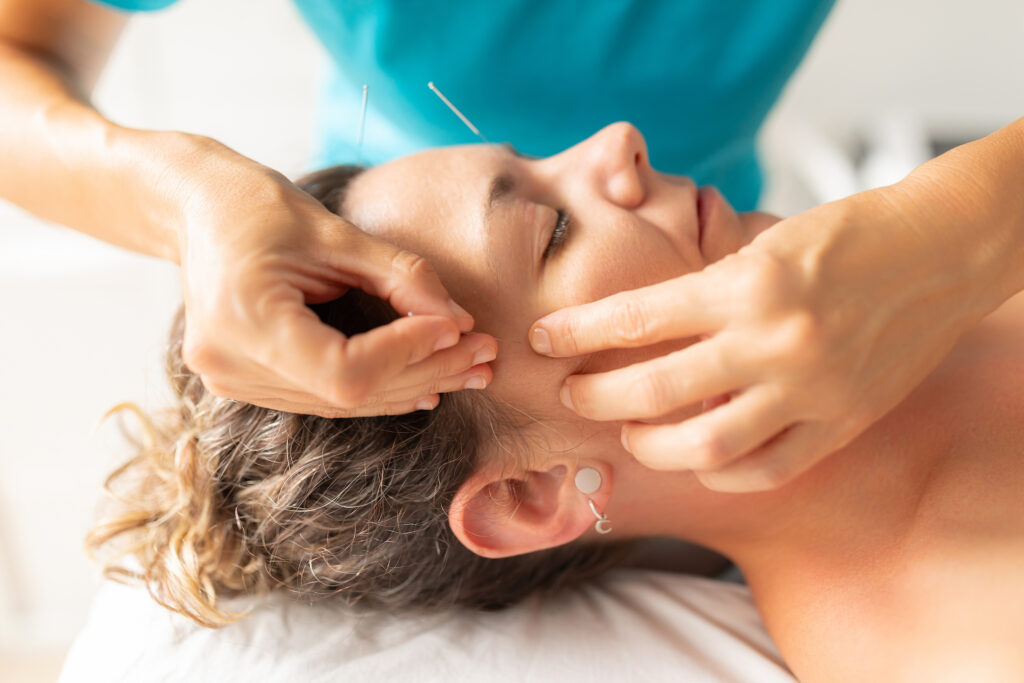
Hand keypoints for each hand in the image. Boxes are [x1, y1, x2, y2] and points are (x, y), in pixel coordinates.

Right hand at [174, 144, 495, 416]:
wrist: (194, 208)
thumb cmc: (258, 206)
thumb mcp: (334, 232)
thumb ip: (399, 276)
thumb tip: (459, 321)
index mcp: (243, 321)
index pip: (345, 370)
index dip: (408, 354)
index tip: (458, 328)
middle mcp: (230, 364)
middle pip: (349, 394)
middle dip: (425, 372)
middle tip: (485, 355)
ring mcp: (232, 381)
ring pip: (342, 403)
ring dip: (411, 385)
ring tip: (469, 366)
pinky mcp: (245, 382)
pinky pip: (324, 397)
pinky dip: (378, 387)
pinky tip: (425, 381)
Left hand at [530, 183, 1000, 491]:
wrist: (940, 250)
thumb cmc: (847, 235)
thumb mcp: (766, 243)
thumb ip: (709, 289)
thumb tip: (641, 327)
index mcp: (748, 283)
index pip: (638, 316)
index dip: (578, 331)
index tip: (543, 338)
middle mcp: (776, 340)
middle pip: (657, 390)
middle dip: (597, 398)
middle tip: (572, 396)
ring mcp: (812, 388)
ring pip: (706, 445)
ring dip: (652, 446)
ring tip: (631, 433)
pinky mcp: (842, 421)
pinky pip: (766, 468)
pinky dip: (720, 470)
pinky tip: (699, 458)